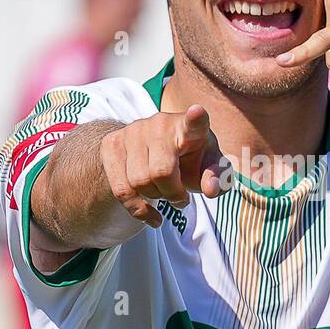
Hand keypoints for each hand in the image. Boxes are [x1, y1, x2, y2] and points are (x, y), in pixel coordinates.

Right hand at [100, 105, 227, 227]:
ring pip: (138, 182)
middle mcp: (159, 124)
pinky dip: (137, 210)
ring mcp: (132, 132)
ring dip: (154, 198)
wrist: (149, 151)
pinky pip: (121, 189)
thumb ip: (218, 179)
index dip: (196, 118)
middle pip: (161, 171)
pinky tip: (150, 216)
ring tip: (163, 193)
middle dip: (173, 194)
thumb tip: (210, 189)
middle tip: (181, 198)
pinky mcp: (111, 145)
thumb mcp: (208, 167)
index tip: (198, 112)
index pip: (194, 122)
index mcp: (188, 127)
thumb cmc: (188, 159)